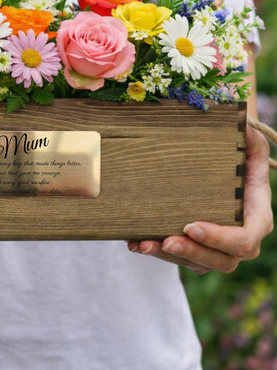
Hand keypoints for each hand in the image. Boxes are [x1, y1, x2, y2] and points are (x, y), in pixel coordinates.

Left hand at [127, 125, 273, 273]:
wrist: (221, 173)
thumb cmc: (236, 159)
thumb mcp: (247, 148)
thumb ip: (250, 142)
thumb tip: (247, 129)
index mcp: (255, 219)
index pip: (244, 239)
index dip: (220, 238)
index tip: (191, 227)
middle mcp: (240, 241)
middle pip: (221, 260)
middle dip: (191, 252)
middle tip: (165, 241)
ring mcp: (218, 250)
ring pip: (196, 263)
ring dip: (168, 256)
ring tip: (144, 244)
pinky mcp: (197, 252)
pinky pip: (179, 259)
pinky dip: (157, 253)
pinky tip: (136, 243)